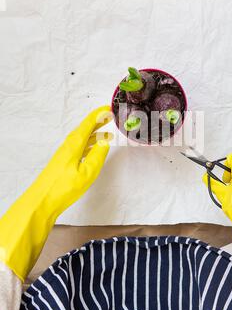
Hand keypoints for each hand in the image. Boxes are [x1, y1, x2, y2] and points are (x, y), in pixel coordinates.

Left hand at [0, 106, 112, 280]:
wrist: (42, 201)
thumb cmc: (64, 188)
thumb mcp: (87, 173)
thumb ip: (98, 156)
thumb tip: (105, 142)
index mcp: (74, 144)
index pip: (88, 124)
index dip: (99, 115)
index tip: (109, 108)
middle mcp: (69, 146)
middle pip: (85, 129)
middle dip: (97, 122)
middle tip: (110, 116)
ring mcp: (65, 154)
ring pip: (83, 138)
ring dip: (95, 134)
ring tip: (108, 133)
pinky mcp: (64, 162)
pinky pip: (80, 147)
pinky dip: (89, 144)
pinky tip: (95, 149)